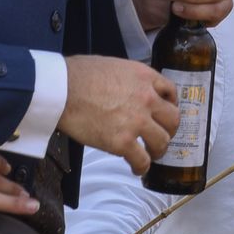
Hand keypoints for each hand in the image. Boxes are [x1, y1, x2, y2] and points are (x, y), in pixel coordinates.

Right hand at [59, 55, 180, 175]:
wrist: (61, 89)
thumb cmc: (77, 74)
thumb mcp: (113, 65)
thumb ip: (128, 79)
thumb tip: (125, 89)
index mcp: (144, 76)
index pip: (170, 92)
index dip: (169, 105)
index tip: (163, 114)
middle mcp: (147, 98)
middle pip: (172, 119)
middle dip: (168, 130)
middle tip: (160, 136)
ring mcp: (137, 121)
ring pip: (162, 141)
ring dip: (157, 150)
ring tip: (150, 154)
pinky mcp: (123, 141)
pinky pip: (142, 160)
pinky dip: (141, 166)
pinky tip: (136, 167)